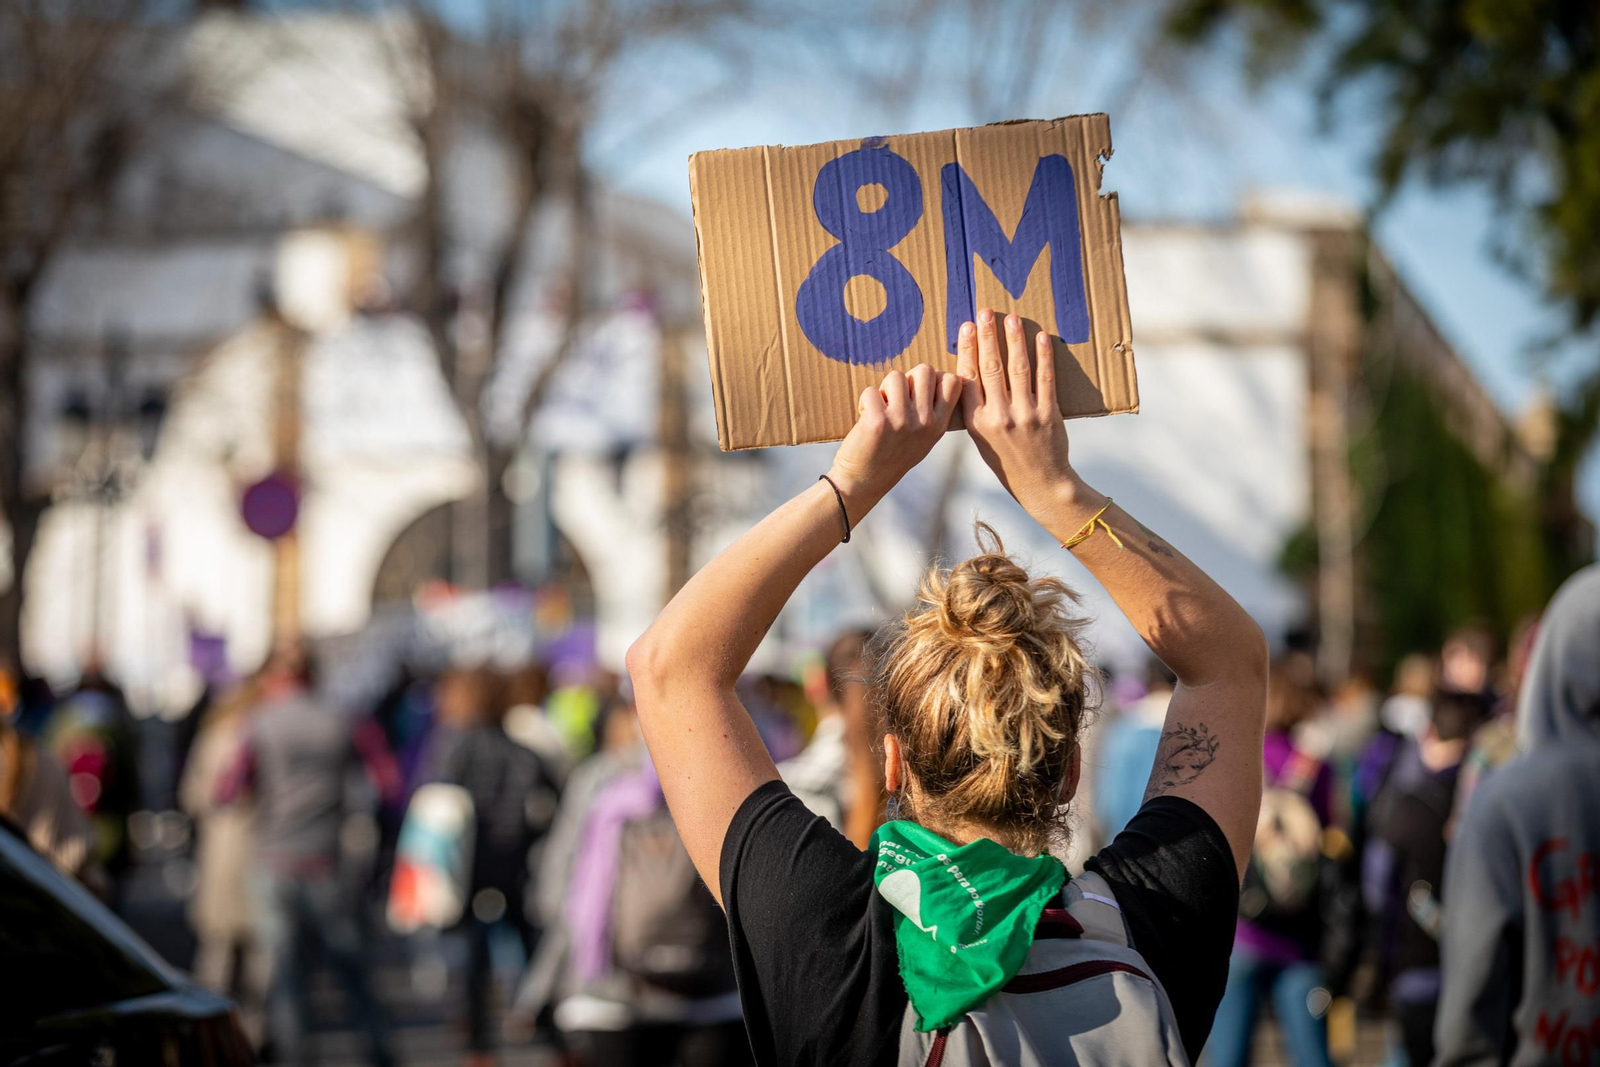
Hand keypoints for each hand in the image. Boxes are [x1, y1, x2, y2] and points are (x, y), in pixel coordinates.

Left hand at [827, 364, 961, 517]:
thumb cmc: (893, 456)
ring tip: (880, 409)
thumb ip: (933, 412)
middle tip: (896, 398)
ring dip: (884, 389)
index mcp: (939, 425)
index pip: (953, 382)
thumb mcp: (924, 439)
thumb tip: (935, 375)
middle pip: (924, 370)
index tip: (919, 391)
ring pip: (896, 377)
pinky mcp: (878, 421)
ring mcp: (902, 421)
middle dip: (907, 378)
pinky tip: (866, 418)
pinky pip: (871, 391)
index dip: (935, 378)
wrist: (864, 482)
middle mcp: (924, 422)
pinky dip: (865, 401)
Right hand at [957, 308, 1079, 519]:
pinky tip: (1041, 338)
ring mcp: (1025, 415)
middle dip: (988, 336)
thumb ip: (975, 406)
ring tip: (1011, 318)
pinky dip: (1043, 356)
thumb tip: (970, 371)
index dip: (967, 349)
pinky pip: (1045, 379)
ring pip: (1017, 369)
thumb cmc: (1006, 458)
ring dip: (1014, 340)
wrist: (1039, 483)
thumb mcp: (980, 437)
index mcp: (976, 421)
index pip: (968, 377)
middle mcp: (998, 416)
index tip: (967, 326)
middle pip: (991, 367)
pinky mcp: (1048, 414)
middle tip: (986, 312)